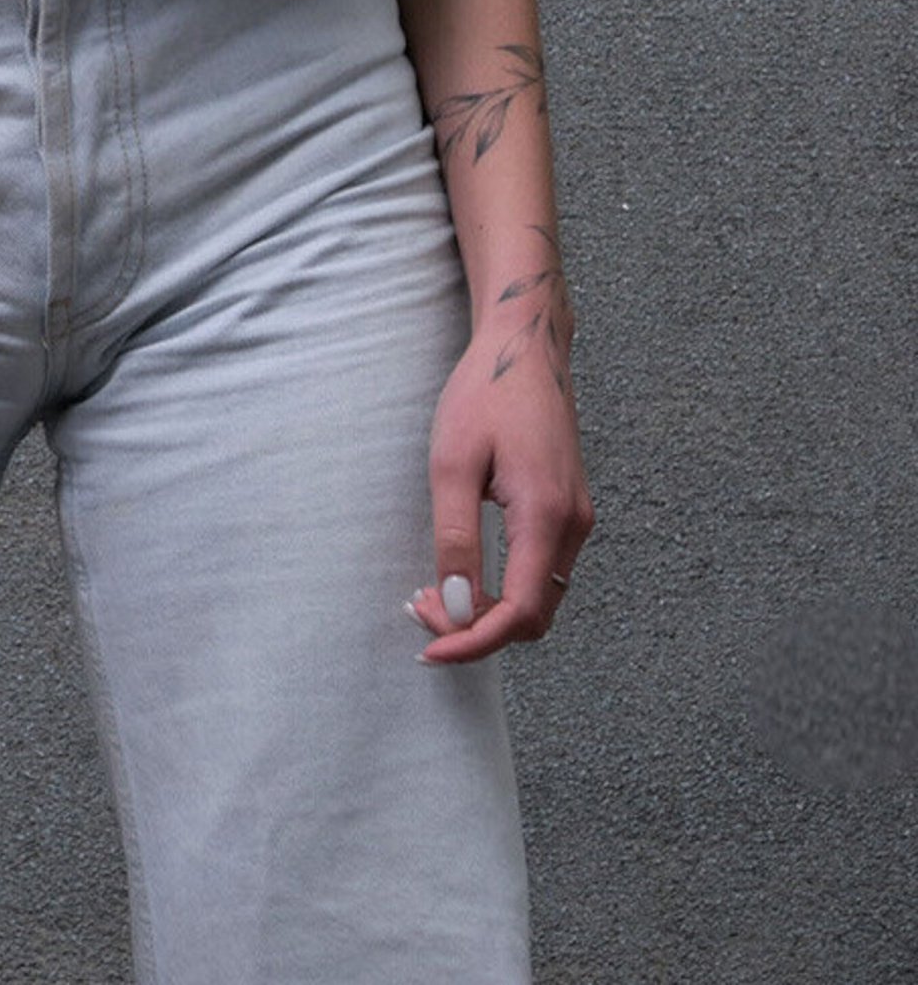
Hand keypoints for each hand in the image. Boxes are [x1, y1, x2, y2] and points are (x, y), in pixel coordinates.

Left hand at [410, 325, 592, 663]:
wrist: (525, 346)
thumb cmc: (485, 394)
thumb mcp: (452, 462)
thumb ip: (456, 538)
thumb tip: (456, 607)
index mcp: (545, 516)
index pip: (518, 614)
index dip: (474, 642)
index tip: (429, 649)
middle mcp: (572, 526)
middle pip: (533, 617)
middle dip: (477, 629)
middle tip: (421, 610)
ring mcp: (576, 518)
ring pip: (538, 598)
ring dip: (489, 610)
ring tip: (433, 592)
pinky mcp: (567, 509)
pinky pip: (540, 570)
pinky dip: (504, 585)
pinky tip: (463, 570)